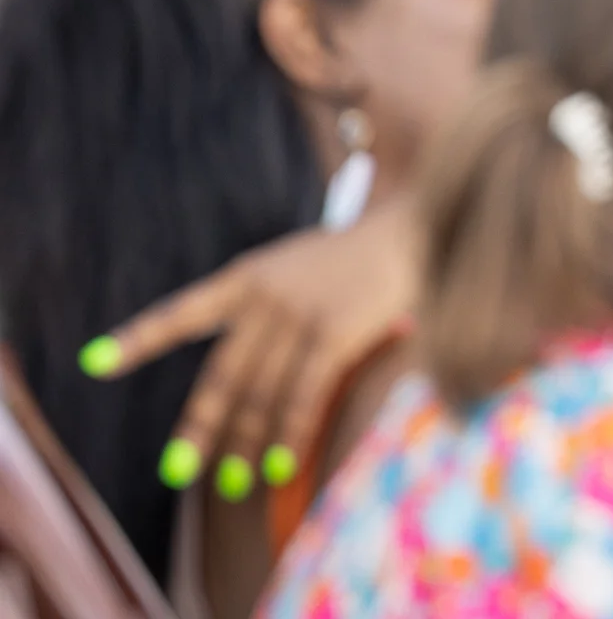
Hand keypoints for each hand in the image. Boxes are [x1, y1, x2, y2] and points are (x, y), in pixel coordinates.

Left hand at [86, 199, 420, 497]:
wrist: (416, 228)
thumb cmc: (359, 259)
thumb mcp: (300, 271)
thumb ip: (271, 316)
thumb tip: (257, 395)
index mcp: (247, 276)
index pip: (183, 312)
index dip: (138, 339)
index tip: (94, 362)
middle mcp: (265, 296)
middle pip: (222, 376)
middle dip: (200, 429)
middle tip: (178, 472)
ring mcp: (299, 314)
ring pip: (260, 394)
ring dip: (247, 444)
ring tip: (237, 485)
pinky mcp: (335, 332)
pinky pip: (302, 394)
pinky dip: (288, 434)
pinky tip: (280, 465)